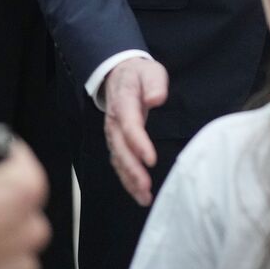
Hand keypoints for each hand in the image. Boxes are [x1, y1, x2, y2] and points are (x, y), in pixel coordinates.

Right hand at [102, 57, 168, 206]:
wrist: (120, 75)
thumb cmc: (139, 76)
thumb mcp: (150, 71)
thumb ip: (154, 84)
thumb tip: (156, 99)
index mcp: (123, 104)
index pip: (129, 126)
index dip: (139, 144)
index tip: (150, 159)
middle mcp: (114, 123)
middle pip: (121, 149)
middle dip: (132, 170)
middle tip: (146, 187)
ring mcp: (113, 135)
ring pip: (118, 160)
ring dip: (130, 180)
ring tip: (145, 197)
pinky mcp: (117, 143)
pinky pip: (119, 163)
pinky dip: (128, 180)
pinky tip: (140, 194)